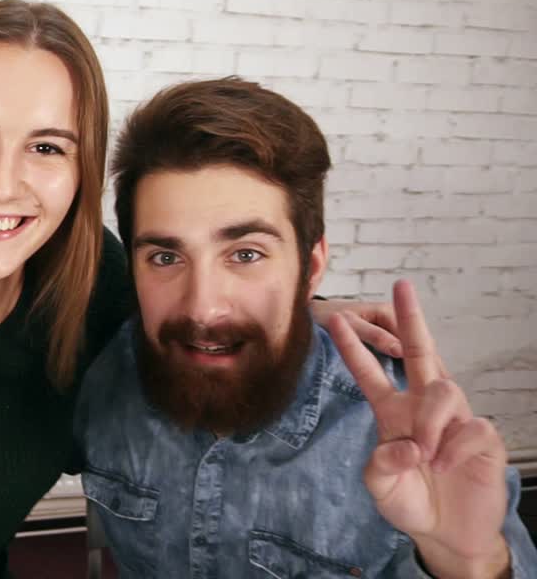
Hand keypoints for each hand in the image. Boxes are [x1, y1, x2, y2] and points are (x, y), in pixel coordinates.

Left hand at [329, 280, 510, 577]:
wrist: (445, 532)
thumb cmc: (410, 501)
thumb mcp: (380, 485)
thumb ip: (382, 464)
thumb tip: (408, 445)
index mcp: (393, 412)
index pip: (371, 374)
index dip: (354, 349)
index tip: (336, 321)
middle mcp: (423, 407)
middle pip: (420, 353)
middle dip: (411, 319)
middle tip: (401, 286)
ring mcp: (455, 418)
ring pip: (444, 388)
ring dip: (430, 421)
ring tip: (425, 455)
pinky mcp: (482, 436)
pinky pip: (470, 425)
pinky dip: (453, 446)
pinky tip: (445, 465)